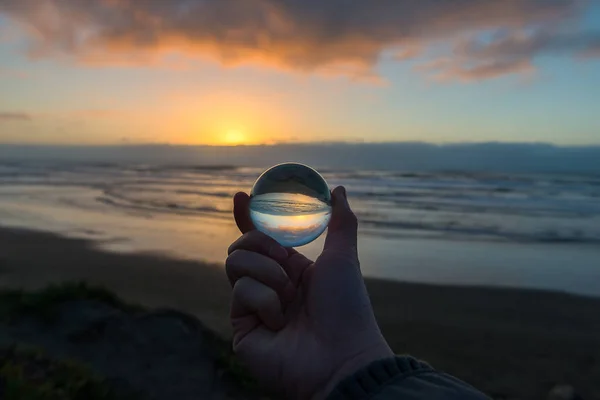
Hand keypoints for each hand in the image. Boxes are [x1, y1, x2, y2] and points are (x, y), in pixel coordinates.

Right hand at [226, 187, 392, 399]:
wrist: (342, 357)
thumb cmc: (347, 308)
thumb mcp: (343, 258)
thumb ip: (340, 222)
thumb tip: (338, 190)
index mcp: (291, 270)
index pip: (260, 239)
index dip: (247, 217)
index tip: (240, 196)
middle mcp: (269, 286)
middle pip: (241, 246)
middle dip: (262, 245)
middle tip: (284, 260)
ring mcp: (253, 307)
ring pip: (235, 263)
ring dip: (267, 273)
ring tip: (288, 298)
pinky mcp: (242, 327)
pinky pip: (241, 292)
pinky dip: (266, 301)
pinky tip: (280, 323)